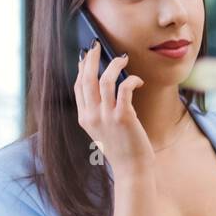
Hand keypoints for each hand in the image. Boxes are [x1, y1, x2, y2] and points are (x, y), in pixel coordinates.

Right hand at [73, 40, 151, 174]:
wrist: (132, 169)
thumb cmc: (122, 149)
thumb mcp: (103, 130)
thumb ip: (99, 112)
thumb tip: (104, 90)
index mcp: (84, 118)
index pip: (78, 86)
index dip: (82, 68)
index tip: (86, 56)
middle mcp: (91, 115)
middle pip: (87, 78)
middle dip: (91, 58)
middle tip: (97, 45)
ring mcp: (106, 116)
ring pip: (104, 80)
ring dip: (114, 65)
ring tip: (122, 59)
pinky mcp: (123, 117)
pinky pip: (124, 88)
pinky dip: (131, 79)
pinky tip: (138, 80)